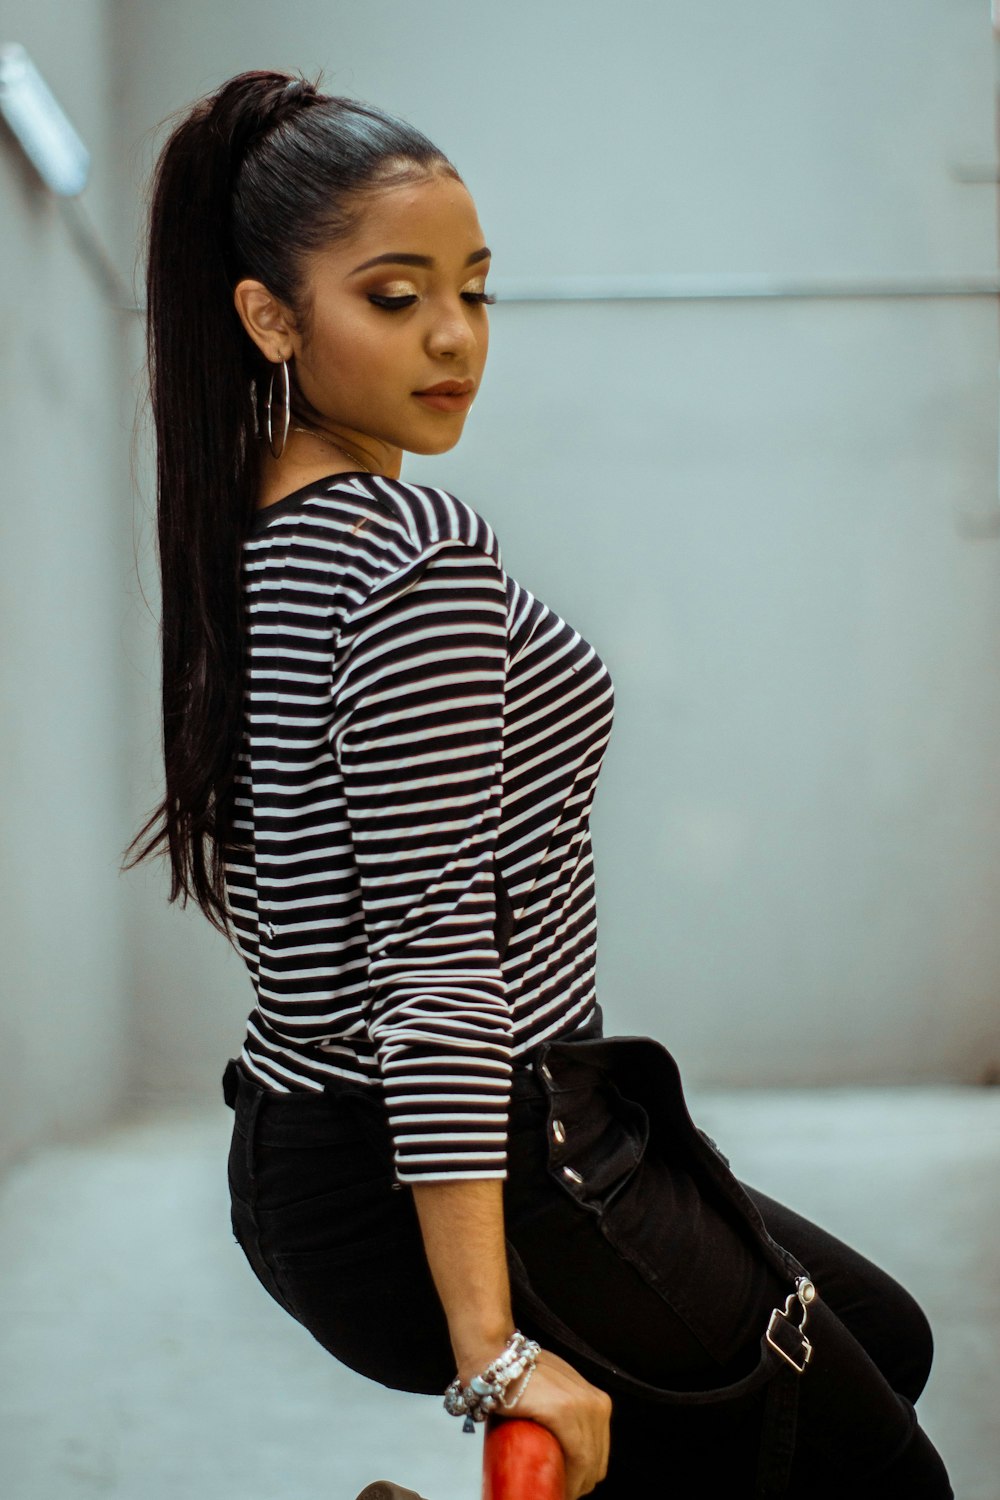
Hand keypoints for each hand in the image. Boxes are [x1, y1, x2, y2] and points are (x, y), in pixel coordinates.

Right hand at [497, 1347, 611, 1499]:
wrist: (496, 1361)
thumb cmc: (520, 1379)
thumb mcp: (555, 1393)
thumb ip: (566, 1411)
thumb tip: (560, 1445)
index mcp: (598, 1402)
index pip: (599, 1451)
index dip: (585, 1476)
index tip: (567, 1488)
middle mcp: (597, 1403)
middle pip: (597, 1460)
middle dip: (580, 1482)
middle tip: (556, 1489)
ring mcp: (583, 1405)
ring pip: (589, 1462)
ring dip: (575, 1483)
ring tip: (553, 1488)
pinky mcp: (565, 1410)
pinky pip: (579, 1456)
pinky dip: (572, 1478)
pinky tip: (559, 1485)